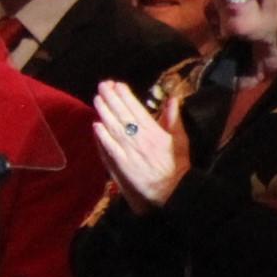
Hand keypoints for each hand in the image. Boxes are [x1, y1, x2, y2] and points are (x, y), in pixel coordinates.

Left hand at [90, 80, 187, 211]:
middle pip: (122, 115)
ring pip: (113, 128)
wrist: (172, 191)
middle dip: (111, 98)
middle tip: (102, 85)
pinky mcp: (121, 164)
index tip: (117, 84)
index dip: (125, 96)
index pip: (136, 109)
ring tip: (97, 99)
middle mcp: (139, 139)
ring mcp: (129, 151)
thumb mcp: (180, 140)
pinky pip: (109, 148)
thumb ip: (174, 119)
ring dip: (104, 112)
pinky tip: (96, 125)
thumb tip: (172, 99)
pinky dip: (102, 136)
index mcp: (154, 132)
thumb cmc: (177, 166)